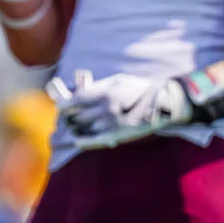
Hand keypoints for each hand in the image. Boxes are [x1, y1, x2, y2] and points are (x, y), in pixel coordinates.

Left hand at [48, 70, 189, 150]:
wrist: (162, 103)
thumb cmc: (138, 88)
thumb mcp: (116, 80)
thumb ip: (97, 87)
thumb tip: (78, 92)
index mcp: (105, 94)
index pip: (75, 101)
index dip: (64, 105)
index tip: (61, 106)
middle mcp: (106, 110)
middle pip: (77, 116)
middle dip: (70, 116)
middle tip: (67, 116)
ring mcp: (112, 124)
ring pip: (84, 129)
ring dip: (78, 127)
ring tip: (75, 125)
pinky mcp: (118, 136)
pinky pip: (95, 141)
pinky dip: (84, 141)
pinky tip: (77, 141)